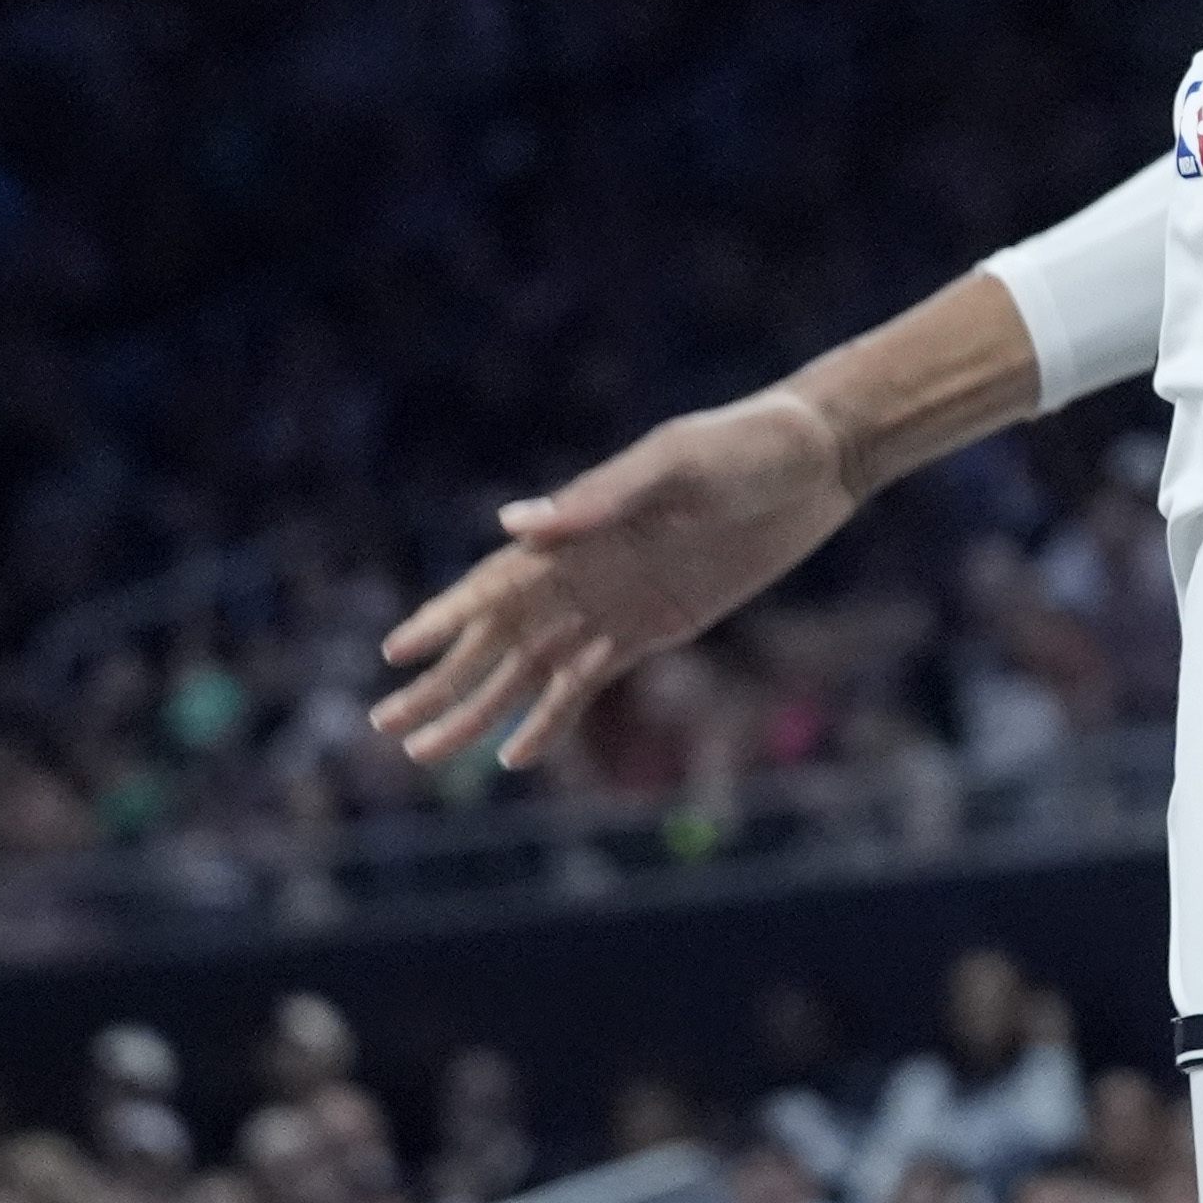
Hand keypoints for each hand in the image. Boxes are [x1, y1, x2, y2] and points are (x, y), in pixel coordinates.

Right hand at [367, 391, 855, 768]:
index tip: (394, 659)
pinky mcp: (652, 628)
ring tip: (428, 755)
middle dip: (442, 685)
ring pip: (529, 670)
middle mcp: (581, 570)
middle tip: (387, 730)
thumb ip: (600, 499)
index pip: (492, 585)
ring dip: (480, 711)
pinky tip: (515, 756)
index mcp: (575, 529)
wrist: (814, 459)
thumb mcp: (675, 465)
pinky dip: (548, 718)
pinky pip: (586, 682)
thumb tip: (512, 524)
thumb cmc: (742, 446)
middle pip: (495, 640)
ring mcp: (612, 604)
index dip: (443, 623)